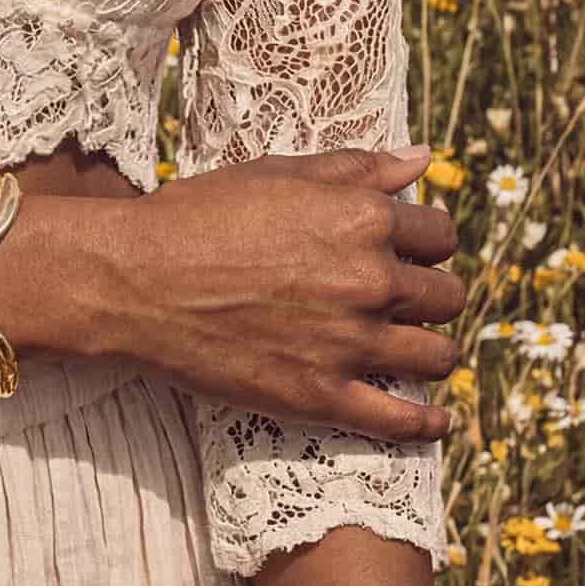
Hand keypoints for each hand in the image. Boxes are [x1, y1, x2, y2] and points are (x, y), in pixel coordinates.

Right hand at [81, 146, 464, 444]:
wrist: (138, 281)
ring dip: (436, 350)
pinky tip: (436, 420)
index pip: (438, 233)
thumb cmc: (201, 215)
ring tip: (420, 348)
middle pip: (446, 295)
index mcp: (361, 218)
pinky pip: (402, 421)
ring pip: (437, 355)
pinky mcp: (323, 396)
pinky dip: (428, 424)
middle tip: (412, 297)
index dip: (428, 239)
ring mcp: (349, 343)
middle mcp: (369, 279)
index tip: (414, 248)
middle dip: (435, 292)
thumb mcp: (277, 173)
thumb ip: (357, 167)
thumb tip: (423, 161)